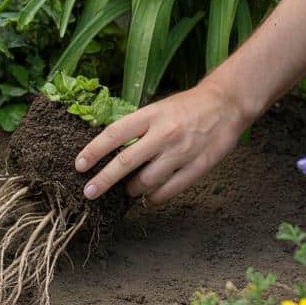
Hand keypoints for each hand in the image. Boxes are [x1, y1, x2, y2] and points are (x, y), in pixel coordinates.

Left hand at [73, 82, 250, 204]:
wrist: (226, 104)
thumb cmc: (185, 107)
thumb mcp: (157, 109)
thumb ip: (136, 127)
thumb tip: (108, 149)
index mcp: (150, 116)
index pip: (114, 134)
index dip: (93, 151)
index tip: (79, 165)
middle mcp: (163, 134)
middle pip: (125, 161)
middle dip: (103, 180)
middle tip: (89, 192)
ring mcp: (181, 152)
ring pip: (147, 180)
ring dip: (131, 189)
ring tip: (128, 190)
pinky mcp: (198, 167)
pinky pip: (170, 190)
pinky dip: (155, 198)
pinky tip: (148, 200)